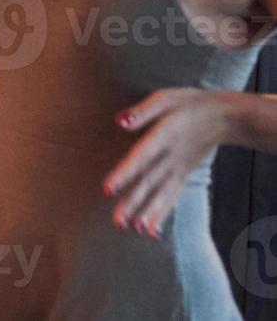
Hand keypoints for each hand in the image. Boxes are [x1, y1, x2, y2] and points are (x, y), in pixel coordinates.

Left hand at [103, 88, 238, 237]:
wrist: (222, 116)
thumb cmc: (187, 103)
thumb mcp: (164, 99)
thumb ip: (142, 112)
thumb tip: (120, 121)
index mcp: (163, 137)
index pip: (140, 158)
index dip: (124, 174)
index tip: (107, 190)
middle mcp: (170, 158)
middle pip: (149, 183)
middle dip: (133, 203)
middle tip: (118, 222)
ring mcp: (179, 169)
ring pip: (161, 194)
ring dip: (147, 213)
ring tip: (134, 230)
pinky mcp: (183, 175)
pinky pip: (172, 197)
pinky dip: (162, 214)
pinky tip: (151, 231)